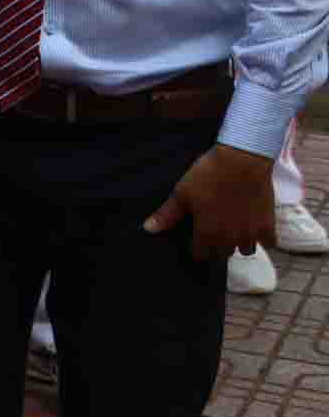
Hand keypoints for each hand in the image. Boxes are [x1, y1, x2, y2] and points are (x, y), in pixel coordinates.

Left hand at [146, 142, 276, 261]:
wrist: (241, 161)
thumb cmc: (208, 175)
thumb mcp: (182, 194)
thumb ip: (167, 215)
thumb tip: (148, 230)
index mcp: (207, 233)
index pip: (200, 255)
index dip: (196, 248)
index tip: (196, 239)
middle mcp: (229, 239)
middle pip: (222, 254)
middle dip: (217, 247)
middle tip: (215, 232)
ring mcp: (251, 234)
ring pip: (245, 251)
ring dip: (239, 244)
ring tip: (234, 231)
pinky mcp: (268, 225)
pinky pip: (268, 244)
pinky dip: (263, 239)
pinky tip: (255, 229)